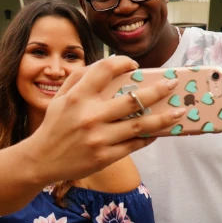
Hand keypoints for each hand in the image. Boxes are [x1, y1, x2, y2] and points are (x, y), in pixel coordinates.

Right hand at [26, 56, 184, 183]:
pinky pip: (134, 144)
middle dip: (158, 90)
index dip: (123, 62)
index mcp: (77, 97)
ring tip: (180, 110)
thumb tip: (103, 66)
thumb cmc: (53, 126)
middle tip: (173, 84)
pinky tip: (159, 130)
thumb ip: (78, 79)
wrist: (41, 160)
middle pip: (133, 99)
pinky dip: (149, 136)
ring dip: (163, 117)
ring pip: (140, 125)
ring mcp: (99, 138)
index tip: (135, 65)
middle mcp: (90, 116)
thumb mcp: (58, 98)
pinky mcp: (105, 156)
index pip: (105, 70)